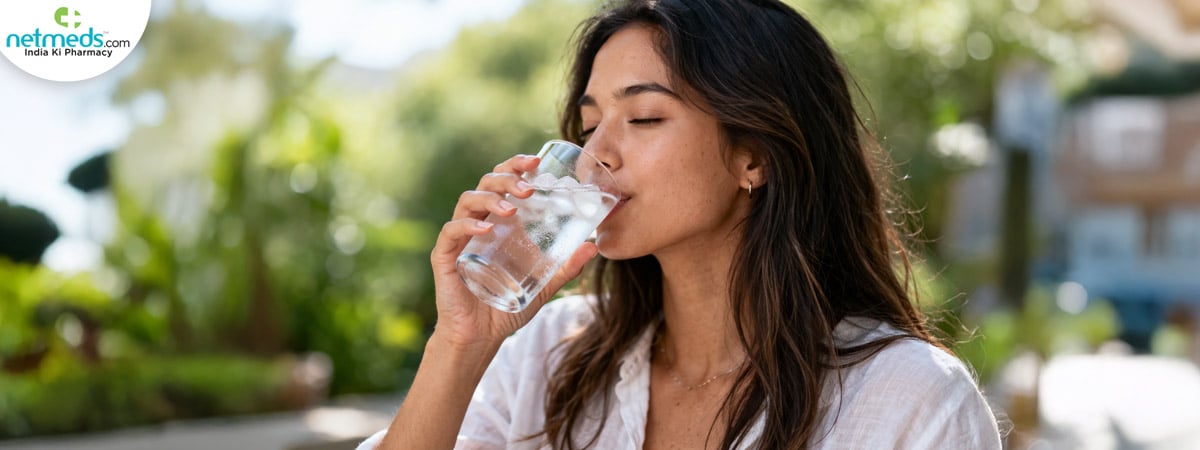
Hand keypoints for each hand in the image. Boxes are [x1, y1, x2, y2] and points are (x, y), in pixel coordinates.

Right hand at [429, 154, 598, 351]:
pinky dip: (467, 226)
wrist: (481, 337)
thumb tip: (594, 246)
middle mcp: (478, 223)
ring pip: (468, 201)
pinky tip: (485, 229)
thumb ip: (566, 266)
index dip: (516, 166)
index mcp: (499, 222)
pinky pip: (451, 232)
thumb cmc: (508, 305)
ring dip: (491, 199)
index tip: (536, 161)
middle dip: (507, 178)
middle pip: (486, 184)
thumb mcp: (544, 284)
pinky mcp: (446, 256)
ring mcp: (460, 238)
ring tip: (512, 208)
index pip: (503, 182)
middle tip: (528, 186)